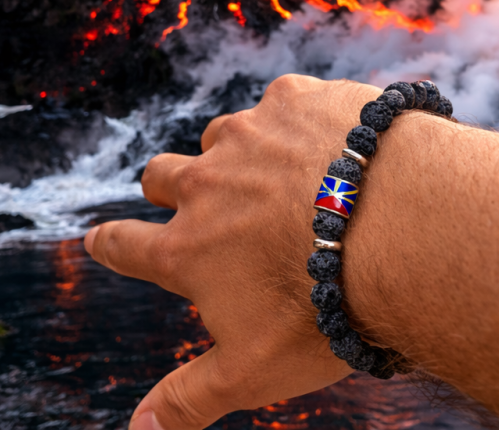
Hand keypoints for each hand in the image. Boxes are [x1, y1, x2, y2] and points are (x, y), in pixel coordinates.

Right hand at [84, 74, 382, 429]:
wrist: (401, 228)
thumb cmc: (327, 308)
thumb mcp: (253, 369)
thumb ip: (187, 400)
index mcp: (189, 247)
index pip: (126, 243)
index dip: (110, 242)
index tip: (98, 237)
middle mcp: (207, 182)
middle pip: (160, 174)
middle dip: (165, 186)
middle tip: (185, 195)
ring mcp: (249, 133)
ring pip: (219, 136)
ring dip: (234, 154)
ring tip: (275, 174)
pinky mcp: (293, 98)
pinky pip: (279, 103)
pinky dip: (295, 122)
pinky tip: (328, 140)